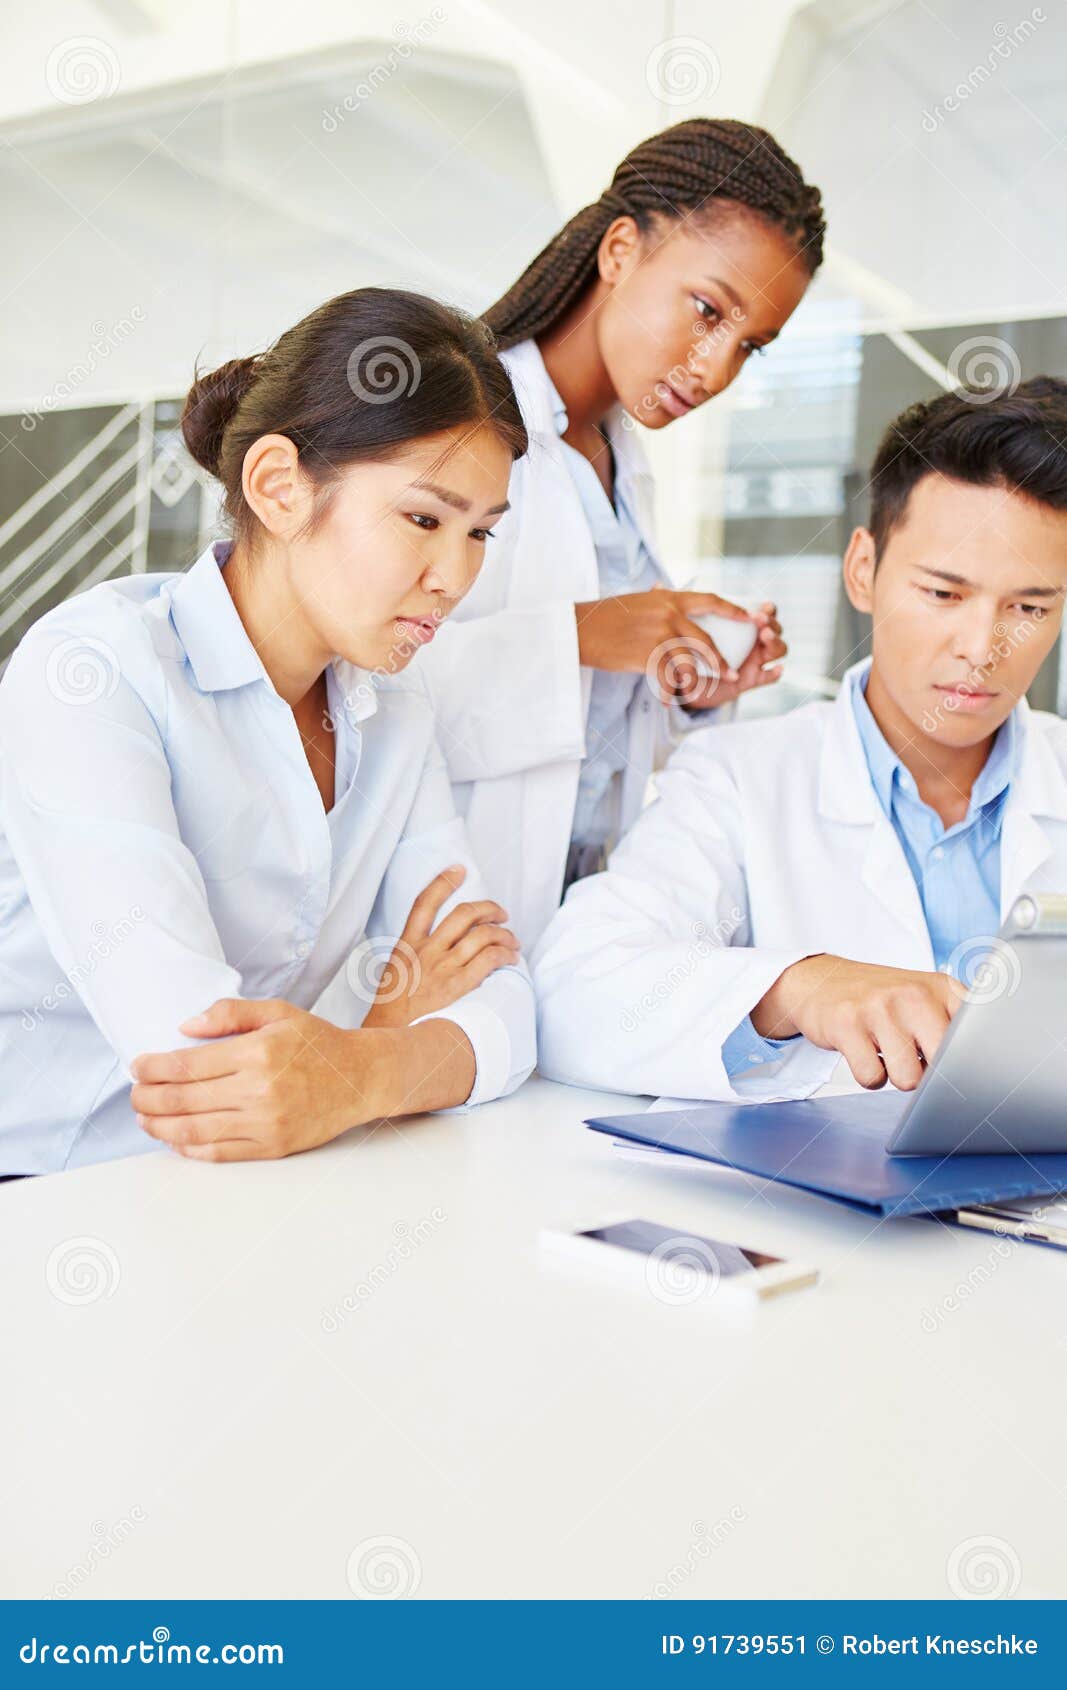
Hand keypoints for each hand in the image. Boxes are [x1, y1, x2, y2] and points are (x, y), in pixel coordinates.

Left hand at [130, 998, 393, 1160]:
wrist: (359, 1078)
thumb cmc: (316, 1043)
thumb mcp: (278, 1011)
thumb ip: (230, 1013)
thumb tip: (184, 1026)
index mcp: (256, 1052)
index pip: (186, 1064)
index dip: (152, 1067)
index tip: (137, 1066)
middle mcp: (258, 1090)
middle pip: (182, 1099)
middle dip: (147, 1097)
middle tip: (134, 1094)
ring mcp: (265, 1122)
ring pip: (194, 1130)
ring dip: (160, 1125)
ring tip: (144, 1117)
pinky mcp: (272, 1146)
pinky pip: (219, 1152)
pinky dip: (189, 1148)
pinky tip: (174, 1138)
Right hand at [361, 864, 520, 1029]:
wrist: (388, 1040)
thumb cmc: (391, 1014)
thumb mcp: (394, 975)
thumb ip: (413, 957)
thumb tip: (436, 948)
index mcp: (406, 946)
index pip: (424, 903)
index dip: (442, 881)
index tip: (458, 869)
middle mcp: (426, 951)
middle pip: (464, 914)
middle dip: (489, 908)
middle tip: (501, 913)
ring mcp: (442, 968)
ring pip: (482, 935)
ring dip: (504, 934)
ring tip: (512, 941)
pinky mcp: (458, 986)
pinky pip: (489, 959)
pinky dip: (505, 954)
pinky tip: (510, 958)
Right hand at [573, 588, 784, 708]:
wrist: (582, 629)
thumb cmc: (606, 616)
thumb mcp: (636, 600)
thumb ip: (656, 599)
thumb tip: (663, 589)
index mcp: (670, 599)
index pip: (710, 601)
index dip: (733, 611)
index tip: (750, 619)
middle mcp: (669, 614)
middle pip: (705, 640)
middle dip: (721, 660)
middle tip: (734, 674)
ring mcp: (659, 635)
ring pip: (689, 662)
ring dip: (697, 680)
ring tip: (699, 692)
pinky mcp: (647, 655)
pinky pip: (666, 678)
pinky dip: (667, 691)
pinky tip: (665, 701)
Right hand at [751, 954, 966, 1090]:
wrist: (821, 981)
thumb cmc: (882, 1001)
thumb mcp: (925, 998)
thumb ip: (956, 1026)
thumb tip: (978, 1073)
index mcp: (943, 987)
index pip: (979, 1034)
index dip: (974, 1063)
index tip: (967, 1072)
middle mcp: (914, 993)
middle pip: (947, 1064)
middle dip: (932, 1075)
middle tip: (916, 1059)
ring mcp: (880, 1007)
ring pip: (908, 1078)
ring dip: (896, 1076)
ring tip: (886, 1053)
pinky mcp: (847, 1024)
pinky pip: (871, 1078)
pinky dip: (869, 1076)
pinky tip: (864, 1053)